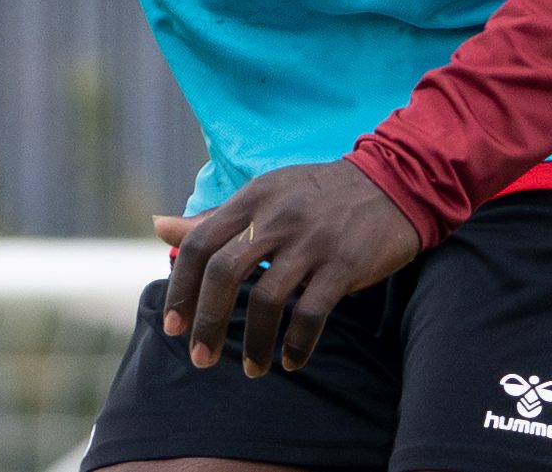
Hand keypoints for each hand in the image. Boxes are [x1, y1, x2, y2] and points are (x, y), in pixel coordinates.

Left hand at [155, 159, 420, 376]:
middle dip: (207, 322)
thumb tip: (159, 228)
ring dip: (255, 344)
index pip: (201, 244)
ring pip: (268, 299)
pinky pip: (312, 313)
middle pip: (225, 273)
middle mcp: (278, 217)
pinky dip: (297, 344)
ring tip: (253, 369)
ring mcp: (313, 240)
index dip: (181, 288)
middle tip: (201, 358)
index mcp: (254, 198)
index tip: (173, 325)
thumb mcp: (264, 195)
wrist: (392, 183)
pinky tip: (291, 360)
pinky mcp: (345, 264)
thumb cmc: (317, 194)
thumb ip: (214, 218)